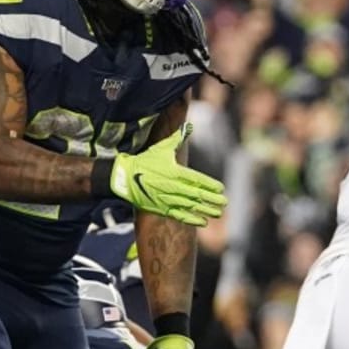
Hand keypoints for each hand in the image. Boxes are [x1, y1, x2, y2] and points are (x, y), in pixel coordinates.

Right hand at [110, 123, 226, 226]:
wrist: (124, 178)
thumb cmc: (144, 162)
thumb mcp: (160, 149)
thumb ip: (177, 139)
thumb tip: (188, 126)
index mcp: (174, 172)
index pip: (196, 179)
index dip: (209, 184)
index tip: (221, 188)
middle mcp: (172, 187)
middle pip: (196, 194)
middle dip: (211, 199)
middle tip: (225, 202)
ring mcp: (167, 199)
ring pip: (190, 206)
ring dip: (205, 210)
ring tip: (218, 213)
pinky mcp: (161, 209)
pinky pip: (179, 215)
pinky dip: (191, 219)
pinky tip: (203, 222)